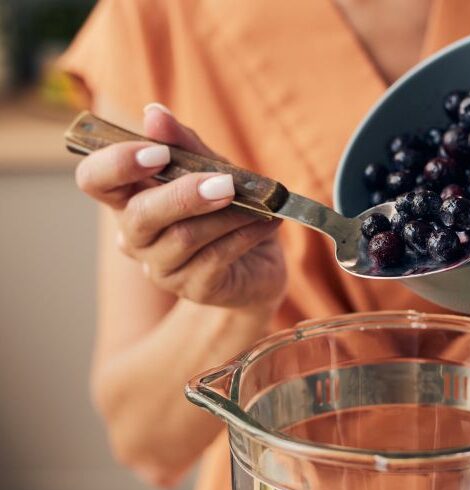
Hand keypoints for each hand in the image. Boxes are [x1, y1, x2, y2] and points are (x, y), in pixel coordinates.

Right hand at [75, 103, 286, 312]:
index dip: (117, 165)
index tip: (157, 151)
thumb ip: (185, 146)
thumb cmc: (226, 209)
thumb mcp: (211, 169)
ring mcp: (162, 268)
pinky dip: (245, 235)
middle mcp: (136, 236)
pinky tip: (268, 222)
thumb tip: (154, 114)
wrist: (260, 264)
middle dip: (183, 194)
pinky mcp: (195, 288)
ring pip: (184, 237)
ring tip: (260, 202)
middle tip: (225, 181)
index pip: (95, 180)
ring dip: (227, 214)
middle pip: (140, 215)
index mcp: (129, 198)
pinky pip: (216, 258)